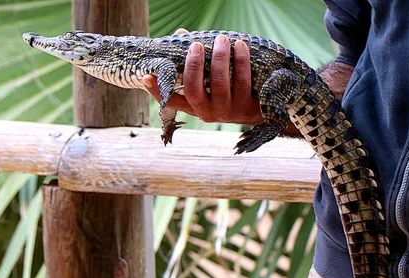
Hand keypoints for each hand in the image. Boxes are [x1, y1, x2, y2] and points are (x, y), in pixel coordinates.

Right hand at [143, 29, 262, 125]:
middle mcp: (208, 112)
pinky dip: (241, 62)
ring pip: (220, 85)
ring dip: (220, 59)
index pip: (172, 101)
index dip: (157, 91)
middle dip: (194, 66)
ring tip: (222, 39)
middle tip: (196, 45)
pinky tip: (241, 47)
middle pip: (195, 91)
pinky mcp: (247, 108)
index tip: (146, 75)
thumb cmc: (231, 89)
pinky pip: (243, 82)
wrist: (262, 110)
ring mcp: (228, 111)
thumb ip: (196, 60)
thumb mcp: (211, 80)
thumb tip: (181, 35)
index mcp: (195, 107)